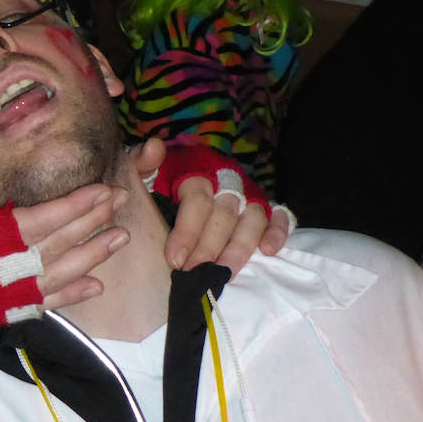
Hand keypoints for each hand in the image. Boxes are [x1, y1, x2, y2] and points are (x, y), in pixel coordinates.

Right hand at [0, 166, 129, 310]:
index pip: (35, 223)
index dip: (71, 208)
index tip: (102, 190)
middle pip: (54, 247)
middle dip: (90, 224)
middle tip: (123, 200)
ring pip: (55, 277)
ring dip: (90, 258)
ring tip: (120, 240)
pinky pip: (40, 305)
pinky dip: (68, 297)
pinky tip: (94, 286)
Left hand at [132, 139, 289, 276]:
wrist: (178, 177)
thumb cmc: (159, 180)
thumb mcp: (144, 170)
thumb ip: (142, 161)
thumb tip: (153, 147)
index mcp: (197, 170)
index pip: (197, 200)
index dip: (187, 231)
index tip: (174, 259)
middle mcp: (226, 181)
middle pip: (224, 215)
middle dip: (209, 248)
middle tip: (194, 274)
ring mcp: (249, 193)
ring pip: (252, 219)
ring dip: (240, 248)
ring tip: (224, 274)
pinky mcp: (267, 206)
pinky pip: (280, 216)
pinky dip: (277, 232)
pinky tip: (268, 251)